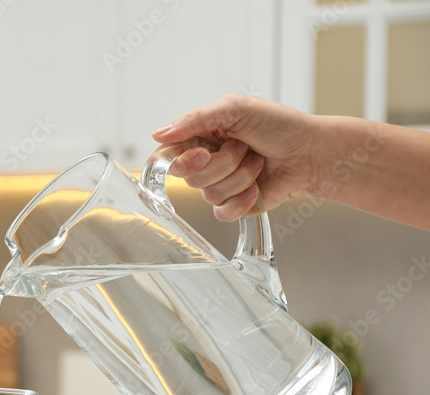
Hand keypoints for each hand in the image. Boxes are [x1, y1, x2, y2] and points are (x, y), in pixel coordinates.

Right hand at [151, 95, 319, 221]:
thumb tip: (157, 134)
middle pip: (190, 177)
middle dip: (222, 163)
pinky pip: (222, 212)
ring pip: (208, 194)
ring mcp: (219, 184)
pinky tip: (257, 186)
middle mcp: (206, 162)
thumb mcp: (235, 108)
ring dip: (239, 176)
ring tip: (258, 161)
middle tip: (243, 148)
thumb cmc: (278, 125)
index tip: (204, 152)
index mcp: (201, 137)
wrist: (310, 152)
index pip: (169, 156)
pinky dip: (242, 200)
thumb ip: (194, 119)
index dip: (182, 160)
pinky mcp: (234, 205)